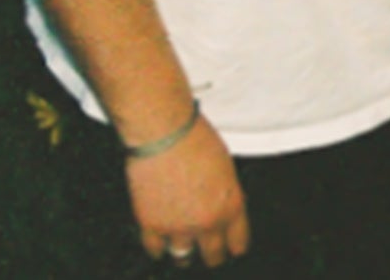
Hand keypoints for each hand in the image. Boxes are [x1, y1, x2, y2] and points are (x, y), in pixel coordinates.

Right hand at [127, 116, 249, 266]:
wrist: (164, 132)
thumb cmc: (196, 138)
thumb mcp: (226, 167)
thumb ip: (226, 194)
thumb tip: (222, 208)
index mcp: (232, 206)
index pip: (239, 242)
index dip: (234, 246)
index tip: (231, 247)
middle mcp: (208, 222)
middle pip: (213, 256)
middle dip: (212, 255)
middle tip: (209, 252)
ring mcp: (178, 226)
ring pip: (183, 257)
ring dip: (185, 255)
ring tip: (184, 253)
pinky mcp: (151, 224)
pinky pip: (155, 250)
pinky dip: (158, 249)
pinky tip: (160, 246)